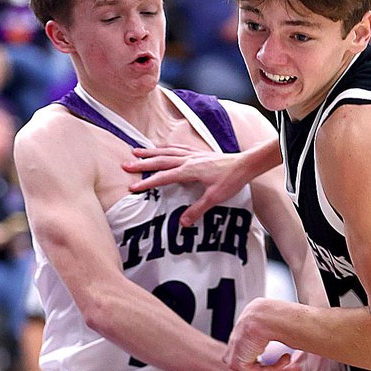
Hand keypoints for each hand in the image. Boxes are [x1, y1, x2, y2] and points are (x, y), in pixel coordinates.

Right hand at [122, 146, 247, 227]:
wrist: (245, 164)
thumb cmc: (231, 180)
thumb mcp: (214, 198)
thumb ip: (197, 209)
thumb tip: (182, 222)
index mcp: (190, 170)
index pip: (164, 177)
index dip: (148, 183)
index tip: (133, 188)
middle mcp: (188, 159)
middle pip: (160, 160)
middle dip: (142, 164)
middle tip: (125, 165)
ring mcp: (193, 154)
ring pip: (167, 151)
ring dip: (150, 152)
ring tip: (136, 152)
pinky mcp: (198, 153)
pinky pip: (177, 148)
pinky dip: (166, 148)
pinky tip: (161, 148)